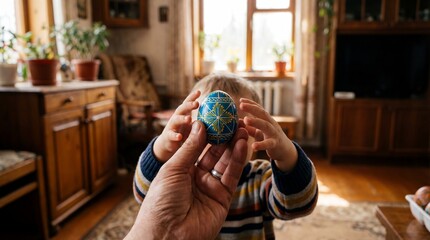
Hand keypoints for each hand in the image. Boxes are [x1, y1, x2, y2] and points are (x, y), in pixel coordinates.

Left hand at [126, 121, 248, 239]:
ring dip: (233, 145)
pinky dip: (238, 160)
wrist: (167, 235)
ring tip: (241, 128)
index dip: (207, 130)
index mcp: (180, 168)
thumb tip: (200, 125)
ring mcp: (210, 187)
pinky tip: (241, 144)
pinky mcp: (222, 198)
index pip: (196, 145)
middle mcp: (196, 177)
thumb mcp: (173, 169)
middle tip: (233, 120)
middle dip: (223, 136)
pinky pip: (231, 176)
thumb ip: (190, 148)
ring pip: (224, 162)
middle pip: (213, 152)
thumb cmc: (161, 201)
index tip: (216, 116)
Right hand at [153, 90, 200, 161]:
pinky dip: (175, 136)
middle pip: (181, 109)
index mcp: (184, 115)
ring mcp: (171, 127)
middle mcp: (176, 118)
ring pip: (175, 120)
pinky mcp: (167, 137)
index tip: (199, 92)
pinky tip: (180, 137)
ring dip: (182, 118)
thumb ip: (204, 125)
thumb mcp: (194, 129)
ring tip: (189, 119)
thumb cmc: (185, 135)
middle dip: (188, 105)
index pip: (187, 103)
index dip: (192, 97)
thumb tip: (219, 121)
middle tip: (197, 103)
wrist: (169, 146)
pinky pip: (170, 135)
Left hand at [239, 98, 297, 171]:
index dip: (250, 103)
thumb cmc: (270, 138)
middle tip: (241, 105)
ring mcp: (274, 133)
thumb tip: (238, 122)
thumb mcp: (259, 132)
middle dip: (252, 108)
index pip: (259, 109)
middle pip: (262, 113)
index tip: (241, 100)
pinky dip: (261, 144)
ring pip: (266, 126)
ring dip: (255, 121)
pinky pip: (268, 143)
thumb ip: (250, 128)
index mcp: (267, 120)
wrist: (285, 150)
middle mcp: (271, 124)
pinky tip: (253, 146)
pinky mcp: (275, 144)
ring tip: (245, 120)